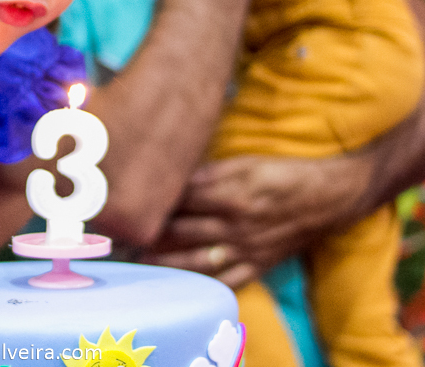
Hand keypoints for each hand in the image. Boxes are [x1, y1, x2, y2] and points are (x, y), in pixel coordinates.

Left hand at [141, 153, 367, 288]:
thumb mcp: (247, 163)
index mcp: (231, 195)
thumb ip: (209, 173)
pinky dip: (205, 286)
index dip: (154, 201)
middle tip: (122, 234)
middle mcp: (235, 226)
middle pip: (182, 231)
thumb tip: (176, 175)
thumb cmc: (284, 174)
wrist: (329, 197)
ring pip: (198, 260)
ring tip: (140, 261)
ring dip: (167, 262)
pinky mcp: (259, 264)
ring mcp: (247, 249)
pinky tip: (183, 288)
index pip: (181, 200)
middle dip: (151, 233)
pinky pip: (229, 282)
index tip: (130, 201)